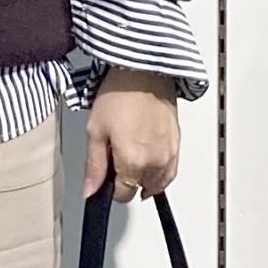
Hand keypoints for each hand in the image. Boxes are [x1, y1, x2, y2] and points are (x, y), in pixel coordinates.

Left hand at [83, 66, 178, 201]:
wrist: (145, 71)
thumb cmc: (120, 94)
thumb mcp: (96, 131)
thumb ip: (94, 167)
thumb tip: (90, 192)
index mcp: (133, 162)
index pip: (122, 195)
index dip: (110, 187)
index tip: (106, 173)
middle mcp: (156, 163)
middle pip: (139, 190)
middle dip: (126, 179)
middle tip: (116, 156)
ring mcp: (169, 154)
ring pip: (157, 184)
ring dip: (143, 177)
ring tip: (131, 154)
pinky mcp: (177, 144)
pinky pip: (170, 171)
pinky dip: (159, 172)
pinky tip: (148, 159)